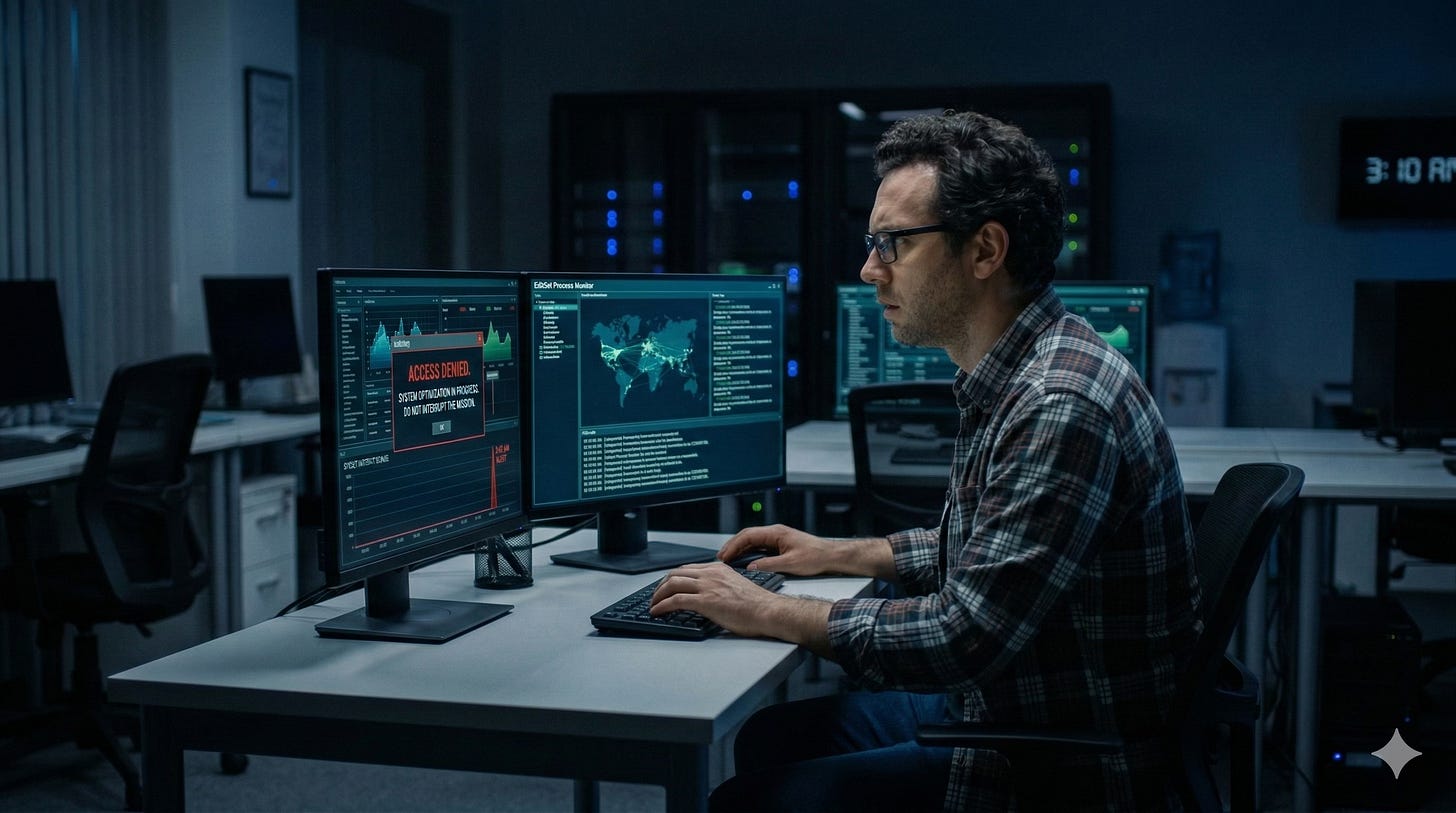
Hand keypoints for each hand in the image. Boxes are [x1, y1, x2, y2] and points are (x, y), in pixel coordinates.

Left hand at [649, 562, 788, 638]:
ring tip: (653, 605)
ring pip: (672, 584)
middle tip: (655, 596)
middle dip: (661, 585)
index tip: (667, 587)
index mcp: (719, 569)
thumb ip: (721, 587)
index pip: (688, 569)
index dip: (673, 578)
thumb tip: (710, 597)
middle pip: (676, 573)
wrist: (768, 611)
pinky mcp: (705, 600)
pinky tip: (657, 611)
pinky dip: (662, 605)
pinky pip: (676, 600)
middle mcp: (711, 573)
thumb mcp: (736, 587)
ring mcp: (708, 586)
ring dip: (658, 595)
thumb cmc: (758, 605)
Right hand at [717, 524, 840, 575]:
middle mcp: (775, 533)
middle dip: (732, 546)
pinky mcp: (780, 545)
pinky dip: (748, 552)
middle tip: (721, 558)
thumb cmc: (816, 556)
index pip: (748, 536)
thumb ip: (769, 565)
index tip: (724, 556)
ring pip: (752, 541)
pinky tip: (744, 561)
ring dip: (739, 549)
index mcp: (776, 533)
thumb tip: (751, 567)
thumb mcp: (791, 564)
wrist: (831, 556)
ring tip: (728, 560)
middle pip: (747, 536)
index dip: (734, 545)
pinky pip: (759, 546)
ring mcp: (777, 539)